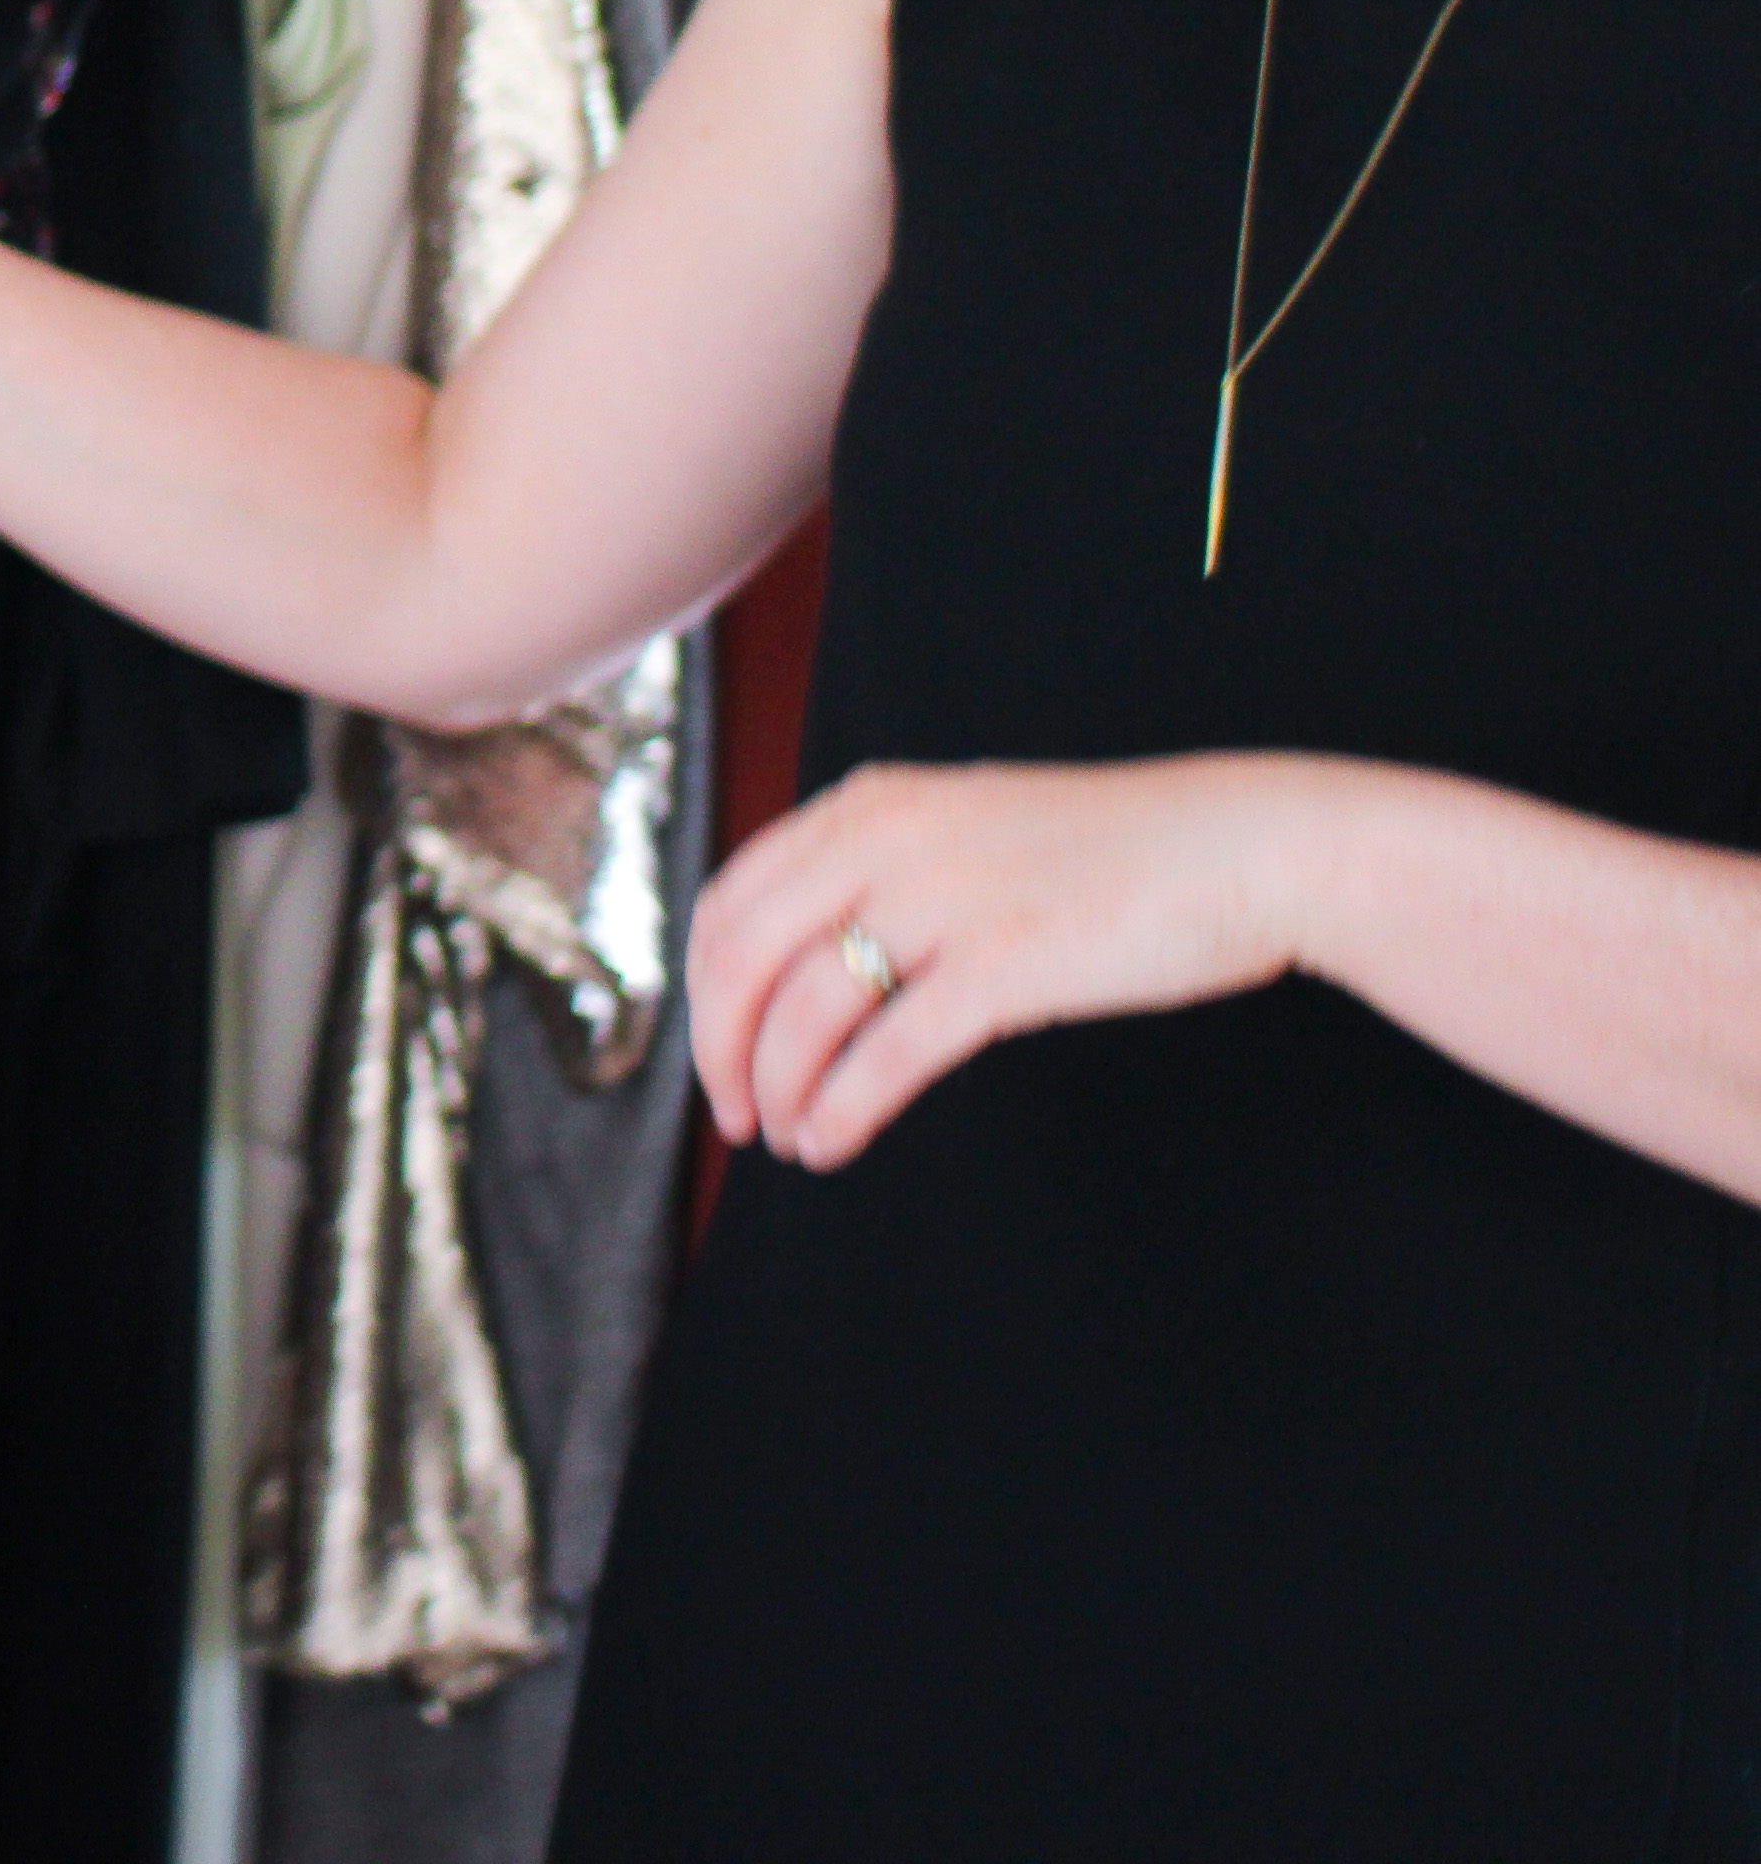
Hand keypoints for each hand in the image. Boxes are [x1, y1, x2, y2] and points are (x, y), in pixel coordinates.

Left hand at [688, 753, 1336, 1169]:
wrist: (1243, 847)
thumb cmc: (1109, 854)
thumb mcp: (965, 830)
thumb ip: (880, 869)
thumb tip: (795, 961)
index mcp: (868, 805)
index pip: (729, 899)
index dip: (700, 987)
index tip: (714, 1049)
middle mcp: (888, 838)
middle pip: (741, 955)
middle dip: (719, 1047)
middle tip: (734, 1114)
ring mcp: (944, 896)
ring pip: (803, 1008)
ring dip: (779, 1088)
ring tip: (790, 1137)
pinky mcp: (1004, 963)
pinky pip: (886, 1050)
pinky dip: (842, 1106)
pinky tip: (833, 1140)